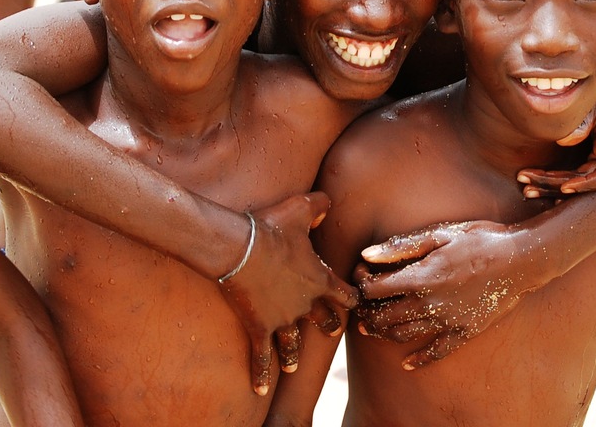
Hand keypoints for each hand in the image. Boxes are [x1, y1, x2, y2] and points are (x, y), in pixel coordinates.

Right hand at [217, 193, 356, 395]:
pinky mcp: (260, 327)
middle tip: (331, 333)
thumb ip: (318, 205)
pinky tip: (260, 391)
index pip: (345, 295)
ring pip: (293, 343)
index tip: (356, 305)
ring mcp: (283, 319)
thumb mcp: (300, 208)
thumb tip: (327, 205)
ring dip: (293, 355)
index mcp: (320, 279)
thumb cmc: (270, 226)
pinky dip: (261, 374)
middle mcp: (306, 304)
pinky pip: (261, 357)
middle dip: (327, 327)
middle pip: (323, 321)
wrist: (239, 247)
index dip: (351, 300)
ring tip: (292, 366)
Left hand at [353, 221, 536, 368]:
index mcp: (421, 277)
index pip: (375, 289)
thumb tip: (367, 254)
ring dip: (384, 333)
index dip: (362, 283)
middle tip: (363, 305)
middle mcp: (430, 304)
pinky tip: (407, 364)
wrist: (522, 259)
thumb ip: (402, 246)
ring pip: (404, 335)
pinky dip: (419, 360)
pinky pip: (437, 352)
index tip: (362, 275)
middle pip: (384, 316)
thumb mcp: (440, 235)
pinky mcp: (464, 332)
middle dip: (367, 312)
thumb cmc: (481, 239)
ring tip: (375, 327)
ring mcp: (447, 321)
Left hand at [517, 70, 595, 197]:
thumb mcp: (593, 99)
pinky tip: (535, 187)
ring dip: (551, 186)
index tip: (565, 187)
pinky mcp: (589, 156)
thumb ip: (582, 119)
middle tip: (527, 185)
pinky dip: (554, 180)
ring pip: (576, 181)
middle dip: (557, 185)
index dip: (588, 185)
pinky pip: (573, 174)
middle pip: (586, 181)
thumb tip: (565, 140)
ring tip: (525, 188)